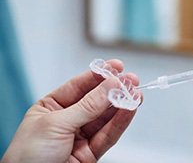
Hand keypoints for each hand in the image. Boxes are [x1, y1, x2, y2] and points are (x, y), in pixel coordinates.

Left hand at [1, 59, 141, 162]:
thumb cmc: (27, 157)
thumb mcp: (56, 124)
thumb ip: (87, 106)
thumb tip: (110, 86)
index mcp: (52, 107)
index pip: (79, 86)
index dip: (98, 75)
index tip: (116, 67)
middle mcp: (68, 120)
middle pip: (96, 101)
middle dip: (114, 90)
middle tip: (132, 81)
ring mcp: (80, 136)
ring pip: (106, 117)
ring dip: (122, 105)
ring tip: (136, 94)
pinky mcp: (91, 153)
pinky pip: (109, 135)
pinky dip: (121, 122)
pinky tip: (130, 110)